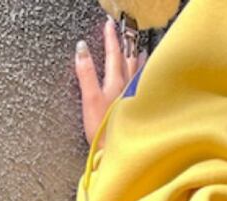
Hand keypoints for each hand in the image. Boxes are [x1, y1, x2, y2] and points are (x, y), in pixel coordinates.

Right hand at [75, 17, 146, 145]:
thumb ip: (86, 72)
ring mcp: (134, 97)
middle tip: (125, 32)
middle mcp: (128, 86)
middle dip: (125, 44)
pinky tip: (145, 78)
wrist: (117, 151)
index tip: (109, 24)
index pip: (113, 53)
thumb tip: (81, 48)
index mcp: (115, 82)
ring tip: (141, 51)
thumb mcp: (90, 99)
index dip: (110, 38)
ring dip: (138, 59)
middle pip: (128, 59)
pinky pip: (142, 85)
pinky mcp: (138, 108)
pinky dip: (143, 76)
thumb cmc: (102, 130)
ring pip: (138, 71)